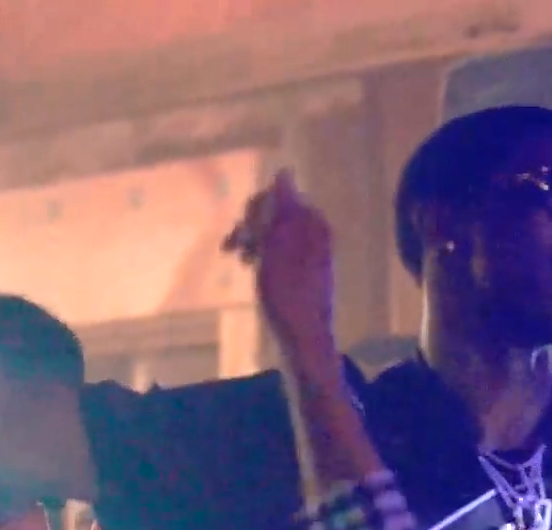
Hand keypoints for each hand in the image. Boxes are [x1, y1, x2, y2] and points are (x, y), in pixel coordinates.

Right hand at [223, 170, 335, 353]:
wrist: (304, 338)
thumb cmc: (288, 293)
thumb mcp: (279, 247)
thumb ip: (283, 207)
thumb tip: (284, 171)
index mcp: (311, 222)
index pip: (278, 194)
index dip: (257, 209)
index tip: (247, 233)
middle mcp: (312, 231)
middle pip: (274, 211)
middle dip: (252, 224)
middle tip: (239, 248)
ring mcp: (306, 250)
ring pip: (270, 230)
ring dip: (251, 238)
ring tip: (239, 257)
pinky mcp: (298, 268)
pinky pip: (275, 248)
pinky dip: (259, 252)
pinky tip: (247, 264)